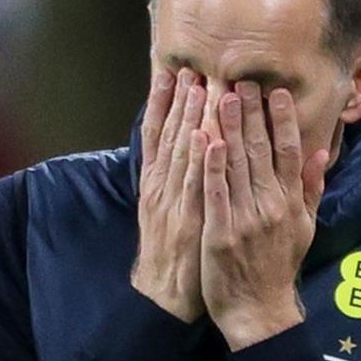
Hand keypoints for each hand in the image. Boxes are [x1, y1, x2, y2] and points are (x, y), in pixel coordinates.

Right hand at [130, 69, 208, 321]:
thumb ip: (178, 179)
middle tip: (189, 67)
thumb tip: (188, 147)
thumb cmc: (175, 252)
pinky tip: (202, 136)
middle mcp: (160, 186)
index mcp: (157, 182)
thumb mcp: (169, 210)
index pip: (159, 134)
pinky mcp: (185, 220)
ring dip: (188, 119)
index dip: (164, 103)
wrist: (164, 293)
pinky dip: (197, 160)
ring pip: (180, 154)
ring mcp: (171, 202)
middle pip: (169, 136)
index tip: (173, 73)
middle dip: (178, 101)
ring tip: (197, 86)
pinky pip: (194, 186)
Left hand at [200, 82, 329, 349]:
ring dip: (228, 127)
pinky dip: (211, 164)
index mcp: (290, 203)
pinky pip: (215, 191)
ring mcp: (245, 218)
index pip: (289, 152)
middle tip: (241, 80)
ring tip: (220, 95)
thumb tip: (322, 153)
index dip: (282, 120)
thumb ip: (311, 189)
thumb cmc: (278, 267)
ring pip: (236, 164)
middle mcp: (270, 206)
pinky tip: (204, 138)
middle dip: (251, 113)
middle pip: (261, 150)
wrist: (258, 311)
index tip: (276, 91)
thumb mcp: (304, 228)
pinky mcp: (220, 232)